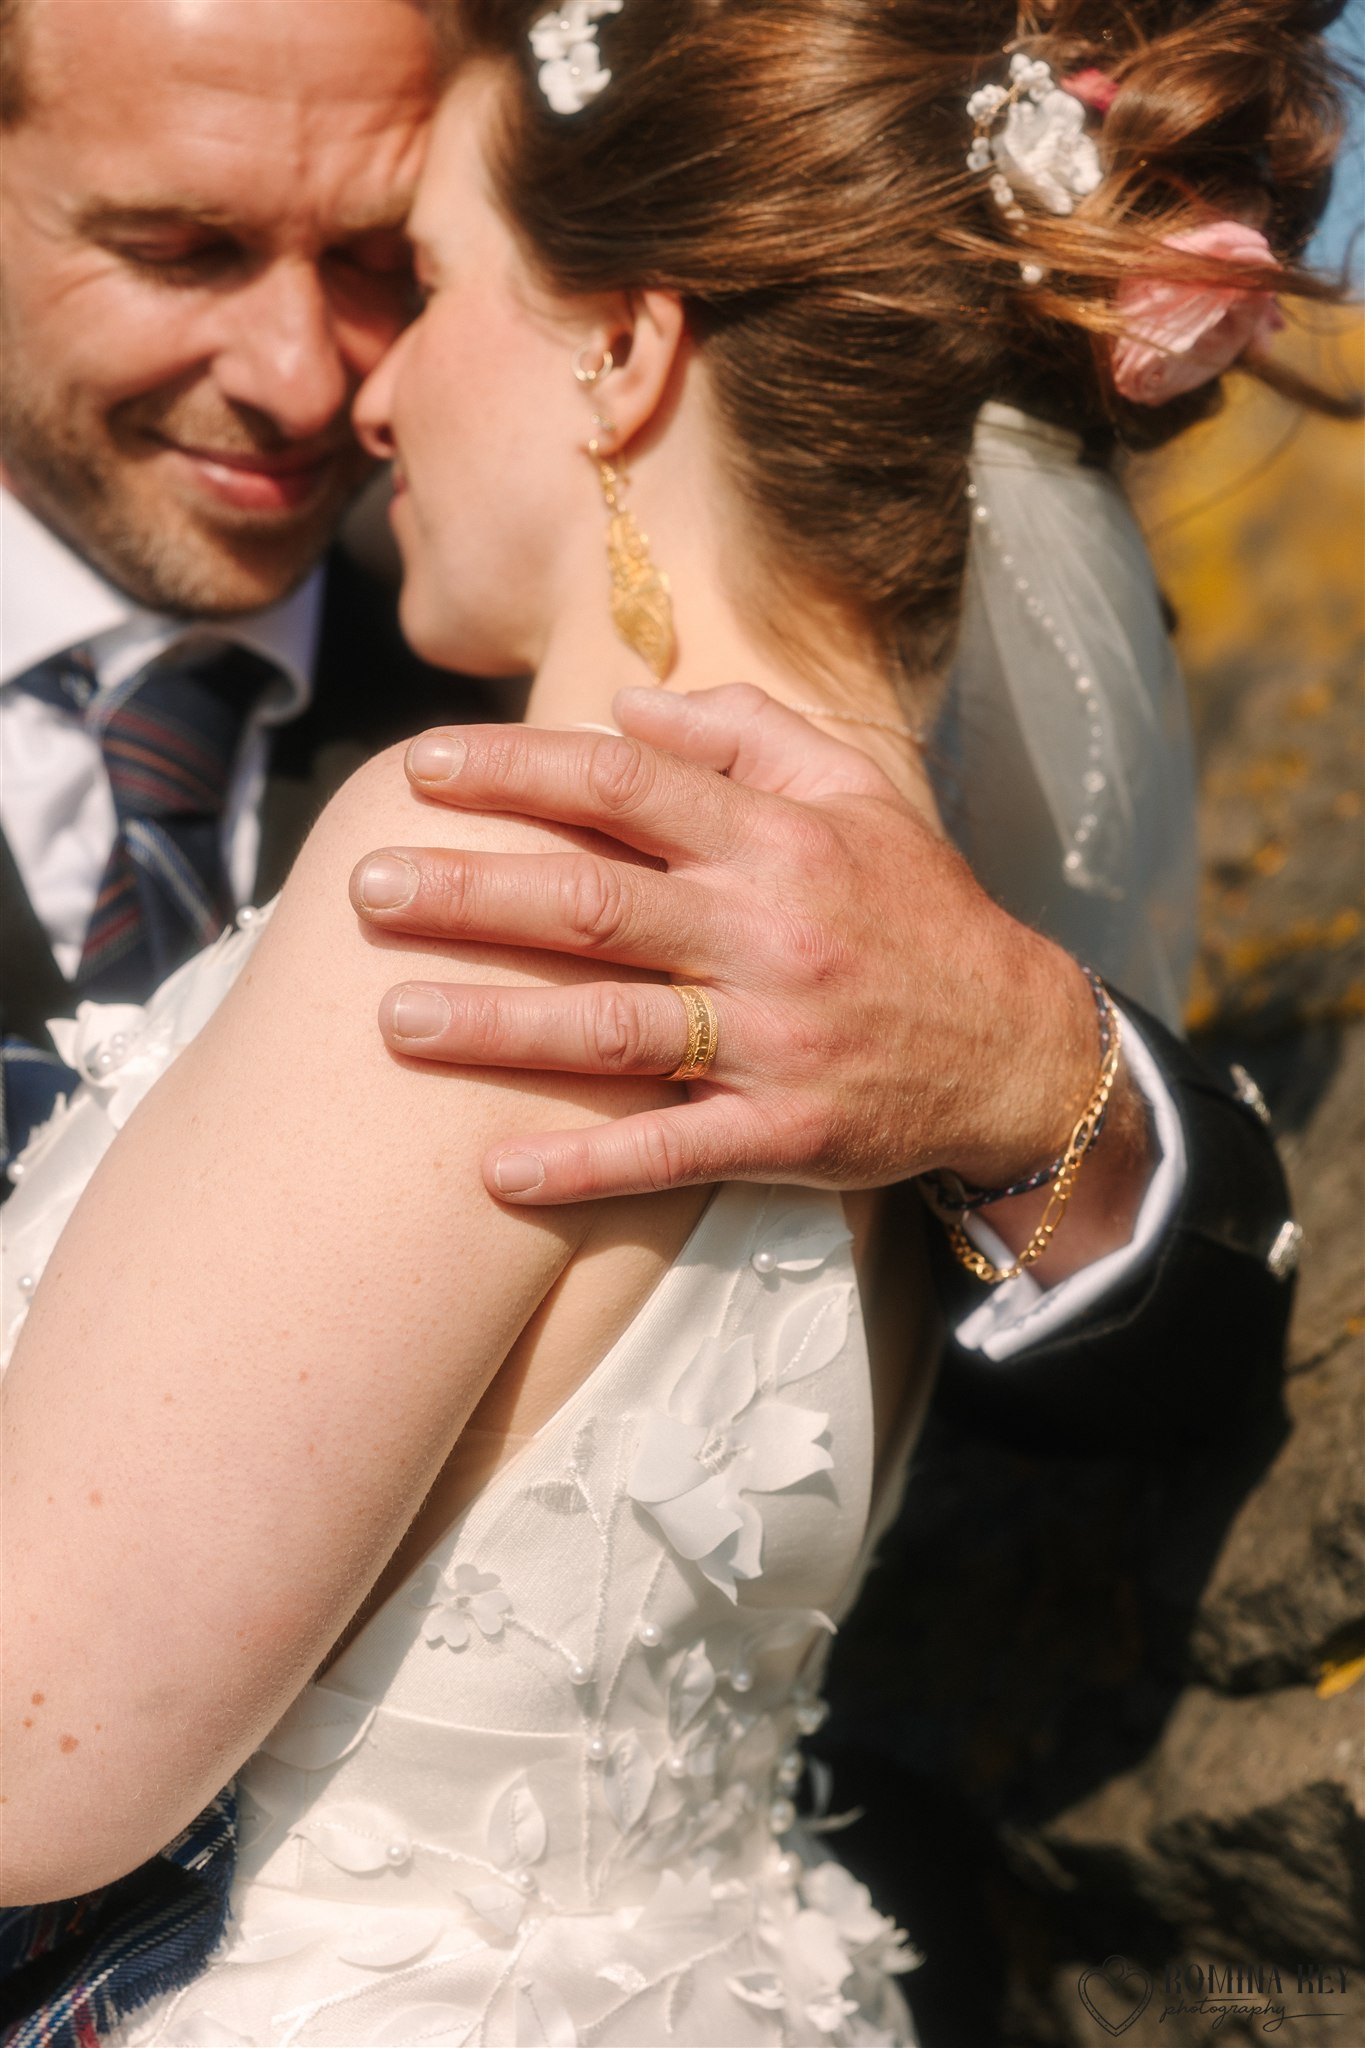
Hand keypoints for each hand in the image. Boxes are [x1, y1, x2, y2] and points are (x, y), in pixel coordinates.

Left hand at [349, 684, 1135, 1239]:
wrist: (1016, 1048)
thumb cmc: (915, 908)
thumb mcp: (859, 791)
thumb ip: (748, 734)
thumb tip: (627, 711)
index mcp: (776, 840)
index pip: (621, 790)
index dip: (515, 772)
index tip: (420, 769)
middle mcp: (767, 933)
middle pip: (593, 905)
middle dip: (470, 894)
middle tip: (363, 889)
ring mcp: (774, 1040)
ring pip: (613, 1030)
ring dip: (495, 1028)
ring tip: (391, 1020)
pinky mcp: (783, 1133)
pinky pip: (669, 1152)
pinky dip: (583, 1165)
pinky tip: (494, 1173)